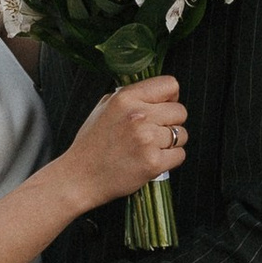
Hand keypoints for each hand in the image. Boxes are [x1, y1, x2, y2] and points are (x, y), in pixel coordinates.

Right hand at [58, 75, 185, 214]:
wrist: (80, 177)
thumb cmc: (91, 144)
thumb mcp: (104, 108)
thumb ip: (130, 97)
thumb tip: (155, 94)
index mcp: (126, 98)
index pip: (170, 85)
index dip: (170, 97)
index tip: (163, 107)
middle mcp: (139, 116)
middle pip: (180, 111)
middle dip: (171, 122)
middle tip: (154, 132)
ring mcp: (147, 140)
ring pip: (181, 134)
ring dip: (171, 142)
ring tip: (150, 147)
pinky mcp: (153, 163)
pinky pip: (180, 155)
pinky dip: (170, 159)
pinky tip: (151, 159)